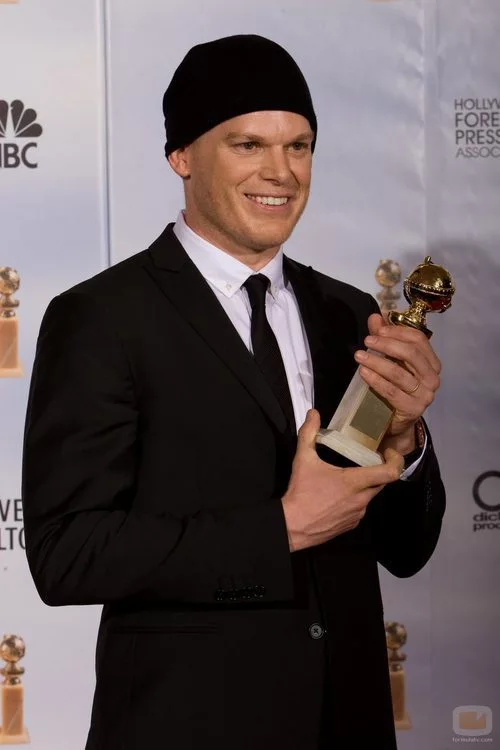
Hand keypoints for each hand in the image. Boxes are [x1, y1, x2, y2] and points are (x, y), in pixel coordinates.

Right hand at [281, 409, 403, 551]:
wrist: (292, 526)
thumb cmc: (300, 493)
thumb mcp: (303, 459)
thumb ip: (309, 433)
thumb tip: (313, 414)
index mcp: (354, 482)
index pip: (390, 472)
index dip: (396, 460)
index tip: (388, 452)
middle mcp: (361, 499)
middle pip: (381, 482)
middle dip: (378, 470)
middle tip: (367, 460)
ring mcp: (357, 514)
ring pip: (370, 496)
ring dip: (364, 486)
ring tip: (347, 478)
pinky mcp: (351, 525)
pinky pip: (360, 509)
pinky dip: (354, 500)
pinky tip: (338, 496)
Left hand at [354, 313, 440, 453]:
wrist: (395, 421)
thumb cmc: (395, 387)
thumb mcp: (390, 360)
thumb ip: (384, 338)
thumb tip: (376, 316)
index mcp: (431, 362)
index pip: (418, 339)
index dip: (398, 331)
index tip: (377, 329)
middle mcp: (432, 378)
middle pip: (411, 353)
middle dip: (387, 345)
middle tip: (367, 341)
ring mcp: (425, 395)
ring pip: (399, 373)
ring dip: (377, 362)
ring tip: (359, 356)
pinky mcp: (412, 409)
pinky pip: (392, 391)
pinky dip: (376, 380)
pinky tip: (364, 373)